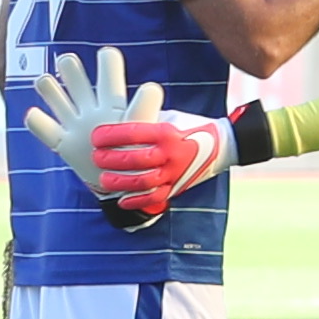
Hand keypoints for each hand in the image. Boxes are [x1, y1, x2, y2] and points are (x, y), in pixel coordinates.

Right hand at [14, 48, 157, 202]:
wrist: (128, 184)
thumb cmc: (140, 153)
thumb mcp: (143, 128)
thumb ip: (145, 107)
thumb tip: (150, 86)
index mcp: (114, 104)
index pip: (110, 77)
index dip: (107, 63)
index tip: (107, 53)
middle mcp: (92, 110)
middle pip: (76, 81)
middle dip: (69, 69)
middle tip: (67, 61)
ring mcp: (76, 125)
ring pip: (58, 99)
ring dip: (49, 88)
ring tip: (45, 80)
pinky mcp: (64, 144)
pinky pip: (45, 130)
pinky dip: (37, 122)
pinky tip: (34, 114)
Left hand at [84, 109, 235, 218]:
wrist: (222, 146)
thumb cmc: (187, 128)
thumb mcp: (168, 118)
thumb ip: (144, 120)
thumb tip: (110, 117)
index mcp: (168, 133)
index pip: (132, 133)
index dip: (109, 136)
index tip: (96, 137)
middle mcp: (172, 154)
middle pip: (134, 159)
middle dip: (110, 159)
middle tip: (97, 157)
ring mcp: (175, 172)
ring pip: (142, 182)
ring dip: (119, 182)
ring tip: (104, 178)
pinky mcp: (177, 187)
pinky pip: (154, 198)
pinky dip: (136, 201)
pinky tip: (121, 199)